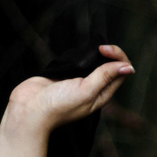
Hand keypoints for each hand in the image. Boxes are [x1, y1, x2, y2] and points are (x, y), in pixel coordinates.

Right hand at [4, 45, 133, 134]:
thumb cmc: (58, 105)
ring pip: (94, 63)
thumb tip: (128, 67)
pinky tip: (77, 53)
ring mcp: (78, 81)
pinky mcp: (64, 76)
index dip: (118, 57)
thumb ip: (105, 77)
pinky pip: (77, 62)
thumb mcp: (86, 90)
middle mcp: (93, 88)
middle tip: (98, 47)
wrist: (28, 110)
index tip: (103, 49)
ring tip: (90, 48)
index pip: (120, 72)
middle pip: (110, 66)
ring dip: (94, 54)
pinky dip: (79, 56)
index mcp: (102, 94)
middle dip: (109, 53)